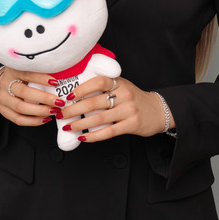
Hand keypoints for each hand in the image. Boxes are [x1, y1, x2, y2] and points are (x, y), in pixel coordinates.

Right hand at [0, 66, 64, 126]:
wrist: (1, 84)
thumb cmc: (20, 75)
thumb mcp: (27, 68)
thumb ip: (39, 70)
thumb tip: (61, 73)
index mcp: (13, 70)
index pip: (28, 74)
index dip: (42, 79)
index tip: (56, 82)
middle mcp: (6, 84)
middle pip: (25, 93)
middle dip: (44, 98)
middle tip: (59, 102)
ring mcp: (3, 98)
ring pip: (21, 108)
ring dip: (40, 111)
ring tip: (54, 111)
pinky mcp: (3, 110)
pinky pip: (18, 119)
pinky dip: (33, 121)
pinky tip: (45, 119)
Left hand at [58, 76, 174, 142]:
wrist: (157, 110)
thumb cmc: (134, 98)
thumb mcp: (122, 87)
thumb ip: (105, 89)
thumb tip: (77, 95)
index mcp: (119, 82)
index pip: (98, 82)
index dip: (82, 88)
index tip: (68, 96)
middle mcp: (124, 94)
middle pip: (94, 102)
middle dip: (74, 109)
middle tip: (61, 114)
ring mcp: (128, 110)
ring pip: (99, 118)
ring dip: (80, 124)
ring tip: (68, 127)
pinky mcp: (132, 124)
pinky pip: (109, 132)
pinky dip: (94, 136)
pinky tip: (83, 137)